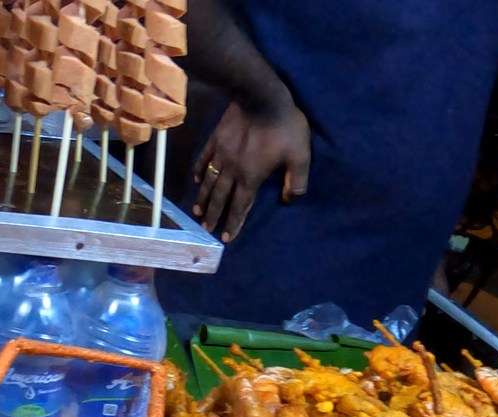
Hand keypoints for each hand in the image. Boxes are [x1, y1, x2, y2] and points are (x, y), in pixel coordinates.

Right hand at [192, 99, 310, 242]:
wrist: (261, 97)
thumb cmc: (284, 127)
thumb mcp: (300, 155)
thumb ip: (297, 180)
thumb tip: (291, 200)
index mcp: (251, 177)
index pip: (240, 205)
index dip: (234, 223)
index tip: (226, 238)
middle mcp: (232, 171)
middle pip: (220, 198)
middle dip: (213, 215)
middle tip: (206, 229)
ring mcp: (221, 155)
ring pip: (209, 182)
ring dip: (203, 199)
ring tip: (197, 212)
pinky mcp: (216, 140)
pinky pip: (205, 159)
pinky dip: (200, 170)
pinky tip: (198, 179)